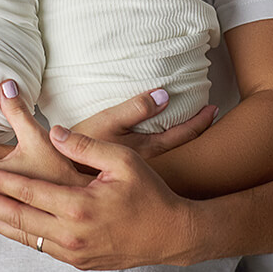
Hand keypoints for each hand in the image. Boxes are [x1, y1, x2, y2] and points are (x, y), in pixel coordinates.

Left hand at [0, 126, 200, 268]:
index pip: (30, 192)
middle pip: (20, 218)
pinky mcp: (79, 263)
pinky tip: (7, 226)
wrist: (173, 235)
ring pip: (26, 237)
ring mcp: (75, 253)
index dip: (1, 183)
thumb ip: (83, 145)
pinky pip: (41, 248)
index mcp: (80, 206)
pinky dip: (20, 236)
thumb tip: (54, 130)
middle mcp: (73, 234)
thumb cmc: (150, 193)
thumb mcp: (121, 161)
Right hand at [73, 92, 217, 159]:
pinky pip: (156, 159)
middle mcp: (148, 162)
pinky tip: (159, 143)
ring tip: (190, 127)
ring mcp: (138, 169)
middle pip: (181, 147)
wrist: (59, 176)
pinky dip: (166, 148)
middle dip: (197, 132)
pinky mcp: (126, 172)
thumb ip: (135, 108)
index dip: (200, 121)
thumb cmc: (81, 147)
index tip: (214, 108)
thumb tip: (165, 95)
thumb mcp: (108, 122)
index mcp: (147, 149)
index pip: (182, 134)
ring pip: (171, 154)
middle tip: (211, 116)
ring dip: (183, 140)